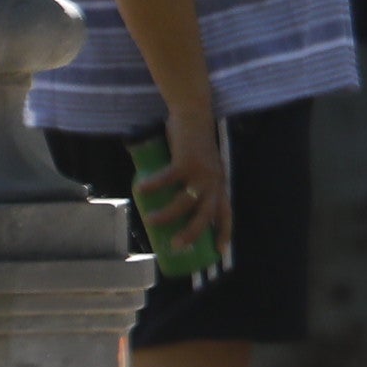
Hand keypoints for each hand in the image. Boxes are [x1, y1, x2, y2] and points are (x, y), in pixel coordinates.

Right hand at [136, 103, 228, 256]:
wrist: (193, 115)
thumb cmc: (192, 143)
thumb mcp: (198, 167)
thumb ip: (189, 183)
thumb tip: (165, 204)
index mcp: (219, 184)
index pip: (226, 213)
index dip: (224, 232)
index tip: (218, 251)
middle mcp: (214, 180)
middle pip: (206, 214)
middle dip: (192, 233)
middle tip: (176, 246)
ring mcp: (201, 172)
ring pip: (185, 202)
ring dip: (167, 215)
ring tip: (150, 220)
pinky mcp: (186, 161)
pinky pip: (167, 179)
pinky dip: (152, 185)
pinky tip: (140, 190)